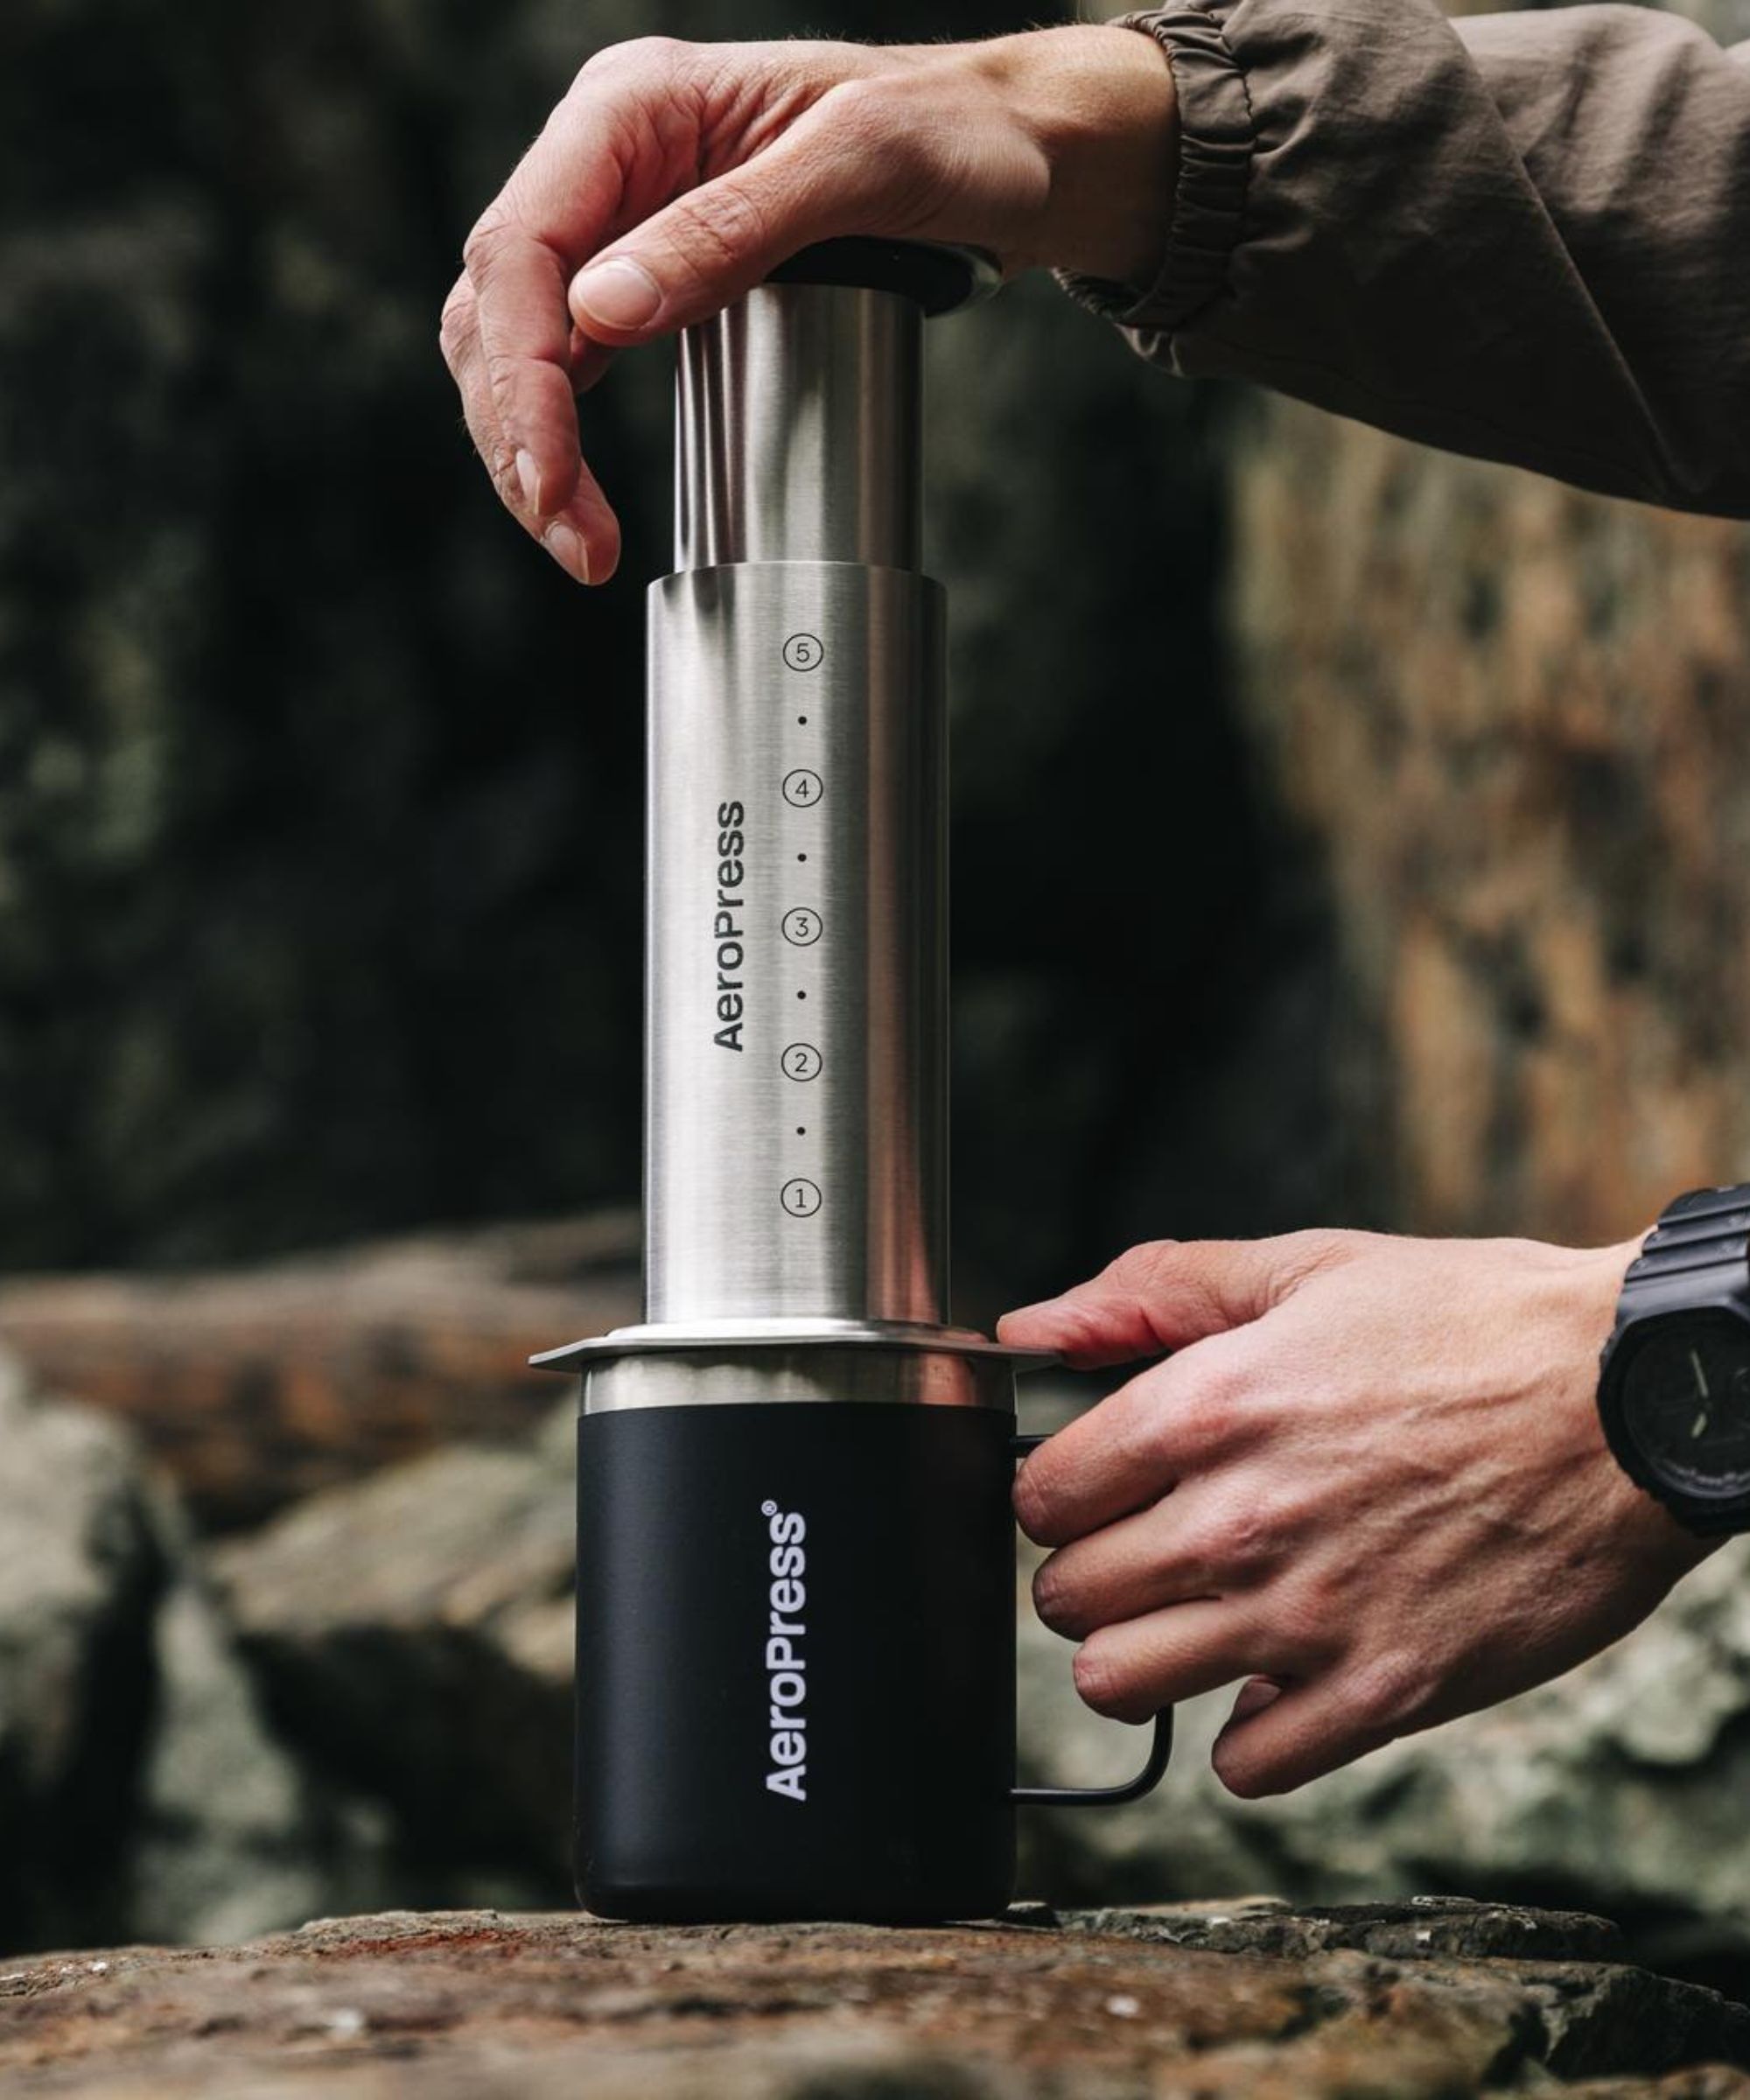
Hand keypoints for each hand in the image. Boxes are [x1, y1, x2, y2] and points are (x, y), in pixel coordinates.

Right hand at [440, 27, 1176, 583]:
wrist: (1013, 151)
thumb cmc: (951, 133)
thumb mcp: (856, 166)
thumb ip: (728, 231)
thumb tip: (602, 312)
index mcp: (635, 106)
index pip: (523, 247)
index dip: (523, 377)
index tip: (553, 479)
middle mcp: (612, 155)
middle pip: (499, 304)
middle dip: (518, 432)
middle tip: (572, 539)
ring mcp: (627, 215)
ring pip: (521, 337)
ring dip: (527, 444)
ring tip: (578, 538)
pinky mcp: (653, 271)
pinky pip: (569, 353)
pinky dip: (561, 426)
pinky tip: (580, 489)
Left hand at [1000, 1229, 1718, 1796]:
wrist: (1635, 1398)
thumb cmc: (1473, 1322)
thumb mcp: (1305, 1267)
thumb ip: (1150, 1293)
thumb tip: (1029, 1328)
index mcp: (1204, 1408)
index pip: (1041, 1496)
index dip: (1061, 1495)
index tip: (1099, 1493)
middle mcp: (1236, 1521)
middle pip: (1067, 1598)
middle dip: (1092, 1575)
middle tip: (1148, 1555)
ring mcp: (1307, 1616)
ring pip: (1121, 1687)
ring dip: (1142, 1659)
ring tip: (1195, 1622)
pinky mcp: (1384, 1691)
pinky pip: (1247, 1766)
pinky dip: (1248, 1733)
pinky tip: (1278, 1677)